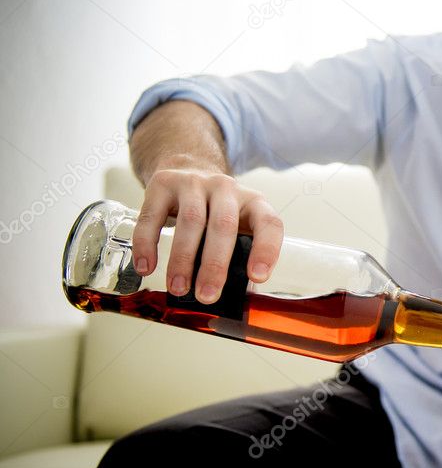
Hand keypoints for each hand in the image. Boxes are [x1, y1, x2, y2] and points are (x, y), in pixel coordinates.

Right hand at [131, 169, 283, 303]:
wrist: (186, 167)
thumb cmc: (216, 209)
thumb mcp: (238, 223)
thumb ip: (240, 252)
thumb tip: (237, 299)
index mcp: (253, 202)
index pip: (268, 223)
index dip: (266, 250)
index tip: (257, 277)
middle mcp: (226, 189)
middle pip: (223, 225)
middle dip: (215, 265)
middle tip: (207, 296)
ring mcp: (195, 183)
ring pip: (191, 221)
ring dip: (183, 259)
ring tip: (178, 288)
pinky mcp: (164, 183)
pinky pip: (153, 216)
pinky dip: (148, 244)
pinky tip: (146, 267)